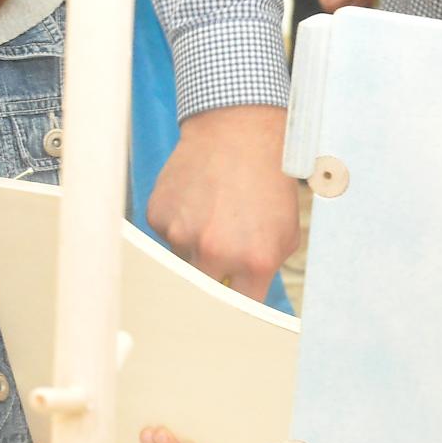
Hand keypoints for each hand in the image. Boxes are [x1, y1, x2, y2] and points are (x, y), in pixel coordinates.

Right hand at [146, 106, 297, 300]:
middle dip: (213, 279)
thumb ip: (264, 268)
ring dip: (193, 247)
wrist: (236, 134)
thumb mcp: (284, 231)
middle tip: (222, 255)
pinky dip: (177, 223)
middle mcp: (214, 251)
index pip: (240, 308)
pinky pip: (165, 235)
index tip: (235, 307)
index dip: (238, 306)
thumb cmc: (266, 181)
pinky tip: (194, 200)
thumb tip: (245, 295)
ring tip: (211, 213)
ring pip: (181, 261)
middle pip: (204, 292)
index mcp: (253, 260)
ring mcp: (180, 234)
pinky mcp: (158, 216)